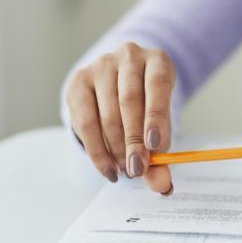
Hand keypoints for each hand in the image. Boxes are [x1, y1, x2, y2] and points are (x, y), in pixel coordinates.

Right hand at [66, 42, 173, 194]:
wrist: (123, 80)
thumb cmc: (148, 103)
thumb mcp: (161, 120)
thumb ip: (161, 152)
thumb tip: (162, 186)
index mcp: (158, 60)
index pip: (157, 85)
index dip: (156, 116)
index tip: (155, 147)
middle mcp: (129, 56)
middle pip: (130, 102)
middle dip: (133, 142)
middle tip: (137, 170)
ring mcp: (101, 65)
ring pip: (106, 113)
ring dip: (114, 149)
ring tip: (124, 171)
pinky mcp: (79, 80)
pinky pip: (84, 120)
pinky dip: (96, 149)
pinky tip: (107, 167)